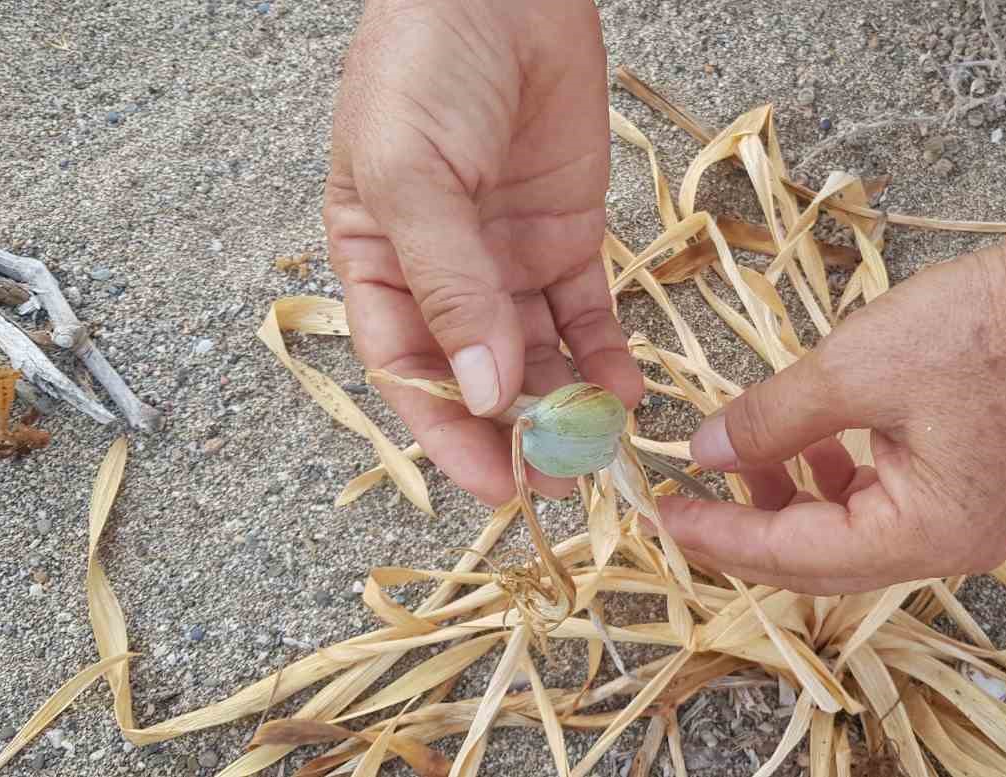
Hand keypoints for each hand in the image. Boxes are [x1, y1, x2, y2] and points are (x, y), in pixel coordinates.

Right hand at [323, 0, 641, 505]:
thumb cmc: (427, 64)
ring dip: (567, 404)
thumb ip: (449, 285)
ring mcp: (507, 259)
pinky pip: (588, 314)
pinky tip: (629, 392)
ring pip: (537, 355)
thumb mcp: (414, 176)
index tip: (495, 486)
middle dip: (517, 433)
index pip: (408, 372)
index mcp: (377, 264)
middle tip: (565, 481)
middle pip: (477, 375)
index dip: (447, 435)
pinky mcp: (567, 238)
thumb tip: (481, 392)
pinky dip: (607, 356)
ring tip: (606, 448)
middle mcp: (442, 274)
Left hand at [655, 237, 1005, 594]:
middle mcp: (951, 546)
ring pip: (850, 534)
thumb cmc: (976, 330)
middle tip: (682, 502)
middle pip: (822, 561)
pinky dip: (834, 478)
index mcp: (927, 536)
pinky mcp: (970, 486)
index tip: (662, 513)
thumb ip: (768, 421)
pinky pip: (882, 503)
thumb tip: (703, 451)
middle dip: (748, 530)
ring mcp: (967, 520)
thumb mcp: (851, 371)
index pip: (797, 556)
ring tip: (740, 456)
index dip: (721, 535)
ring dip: (790, 501)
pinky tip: (805, 438)